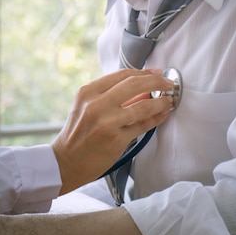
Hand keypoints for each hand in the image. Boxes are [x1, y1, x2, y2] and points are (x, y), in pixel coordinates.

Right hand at [52, 68, 175, 193]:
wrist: (66, 161)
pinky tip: (163, 114)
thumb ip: (110, 95)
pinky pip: (143, 126)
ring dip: (161, 102)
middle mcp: (96, 105)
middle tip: (169, 83)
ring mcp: (107, 122)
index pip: (122, 75)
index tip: (157, 73)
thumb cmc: (78, 133)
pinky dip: (156, 119)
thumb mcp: (86, 107)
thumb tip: (142, 87)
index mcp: (88, 92)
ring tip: (169, 100)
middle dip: (157, 82)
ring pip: (143, 106)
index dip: (144, 72)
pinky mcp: (116, 140)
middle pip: (134, 85)